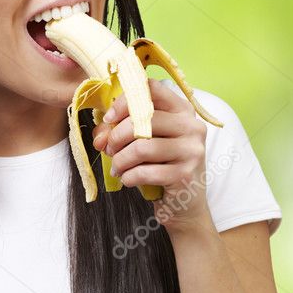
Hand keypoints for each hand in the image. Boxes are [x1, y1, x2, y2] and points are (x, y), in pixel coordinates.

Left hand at [92, 78, 214, 234]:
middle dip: (117, 136)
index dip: (124, 102)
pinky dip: (129, 176)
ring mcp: (192, 150)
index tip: (109, 119)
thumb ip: (121, 131)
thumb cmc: (161, 167)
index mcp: (182, 110)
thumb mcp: (144, 142)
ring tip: (117, 168)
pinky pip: (145, 171)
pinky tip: (127, 179)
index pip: (151, 89)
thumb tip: (100, 134)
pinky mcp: (186, 174)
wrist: (185, 203)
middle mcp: (192, 126)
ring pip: (142, 147)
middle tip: (108, 150)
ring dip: (120, 160)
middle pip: (143, 119)